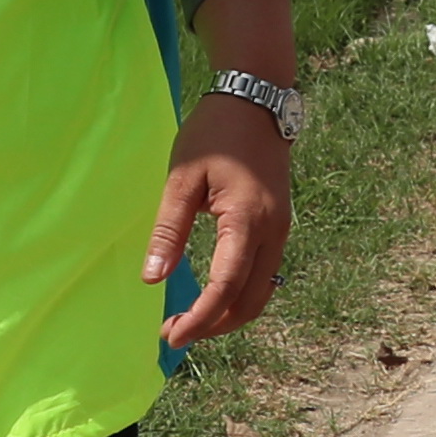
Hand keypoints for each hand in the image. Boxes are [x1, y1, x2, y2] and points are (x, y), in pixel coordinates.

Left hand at [151, 91, 293, 346]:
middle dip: (215, 325)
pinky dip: (242, 294)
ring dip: (230, 313)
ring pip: (262, 291)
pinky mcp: (281, 223)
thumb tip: (153, 278)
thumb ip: (169, 230)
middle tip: (176, 331)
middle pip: (251, 300)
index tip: (170, 335)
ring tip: (192, 318)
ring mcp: (282, 228)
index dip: (199, 319)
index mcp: (247, 220)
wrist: (257, 101)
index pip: (226, 287)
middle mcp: (273, 231)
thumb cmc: (213, 134)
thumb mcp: (183, 178)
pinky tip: (215, 293)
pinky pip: (266, 274)